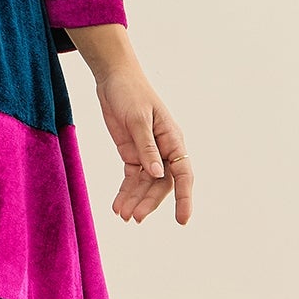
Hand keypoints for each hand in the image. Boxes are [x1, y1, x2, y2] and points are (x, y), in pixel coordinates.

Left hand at [95, 62, 193, 225]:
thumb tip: (158, 173)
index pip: (183, 174)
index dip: (184, 198)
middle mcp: (164, 150)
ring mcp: (148, 154)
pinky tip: (117, 206)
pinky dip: (125, 192)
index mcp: (173, 139)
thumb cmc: (131, 92)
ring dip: (135, 200)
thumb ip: (146, 147)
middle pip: (161, 184)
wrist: (113, 79)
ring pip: (145, 185)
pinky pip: (132, 179)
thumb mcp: (137, 118)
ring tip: (122, 215)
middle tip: (135, 218)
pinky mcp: (132, 154)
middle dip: (149, 202)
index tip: (182, 220)